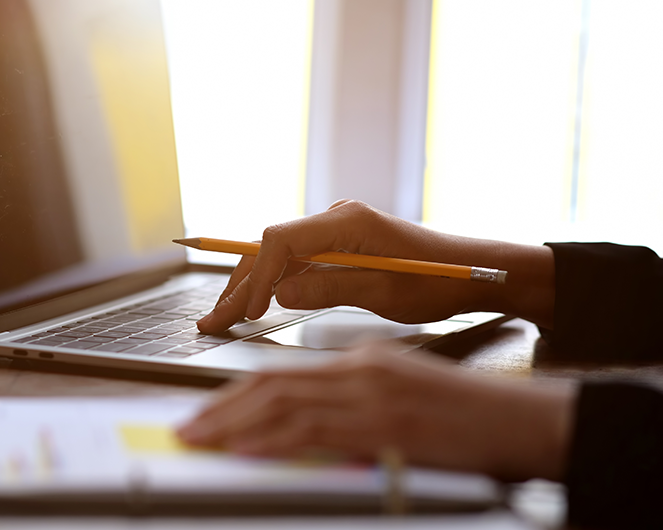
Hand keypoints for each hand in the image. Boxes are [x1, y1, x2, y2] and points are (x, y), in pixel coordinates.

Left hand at [176, 341, 574, 480]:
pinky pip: (315, 430)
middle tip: (188, 430)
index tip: (209, 415)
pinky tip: (245, 450)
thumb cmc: (468, 416)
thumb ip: (353, 409)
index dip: (239, 395)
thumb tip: (309, 431)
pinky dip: (272, 440)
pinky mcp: (386, 422)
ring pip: (284, 404)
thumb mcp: (401, 402)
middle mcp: (360, 369)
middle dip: (222, 409)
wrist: (525, 419)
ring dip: (233, 425)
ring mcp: (372, 394)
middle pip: (273, 384)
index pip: (285, 375)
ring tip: (200, 440)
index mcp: (361, 361)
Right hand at [196, 200, 555, 333]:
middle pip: (269, 249)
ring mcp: (332, 232)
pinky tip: (251, 306)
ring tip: (220, 318)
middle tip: (210, 321)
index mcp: (344, 222)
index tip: (250, 313)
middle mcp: (333, 220)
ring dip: (248, 287)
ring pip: (275, 258)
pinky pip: (292, 263)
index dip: (257, 277)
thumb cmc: (436, 282)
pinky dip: (269, 286)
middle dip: (239, 286)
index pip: (280, 241)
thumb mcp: (384, 291)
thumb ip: (329, 288)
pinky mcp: (336, 247)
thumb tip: (280, 293)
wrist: (472, 272)